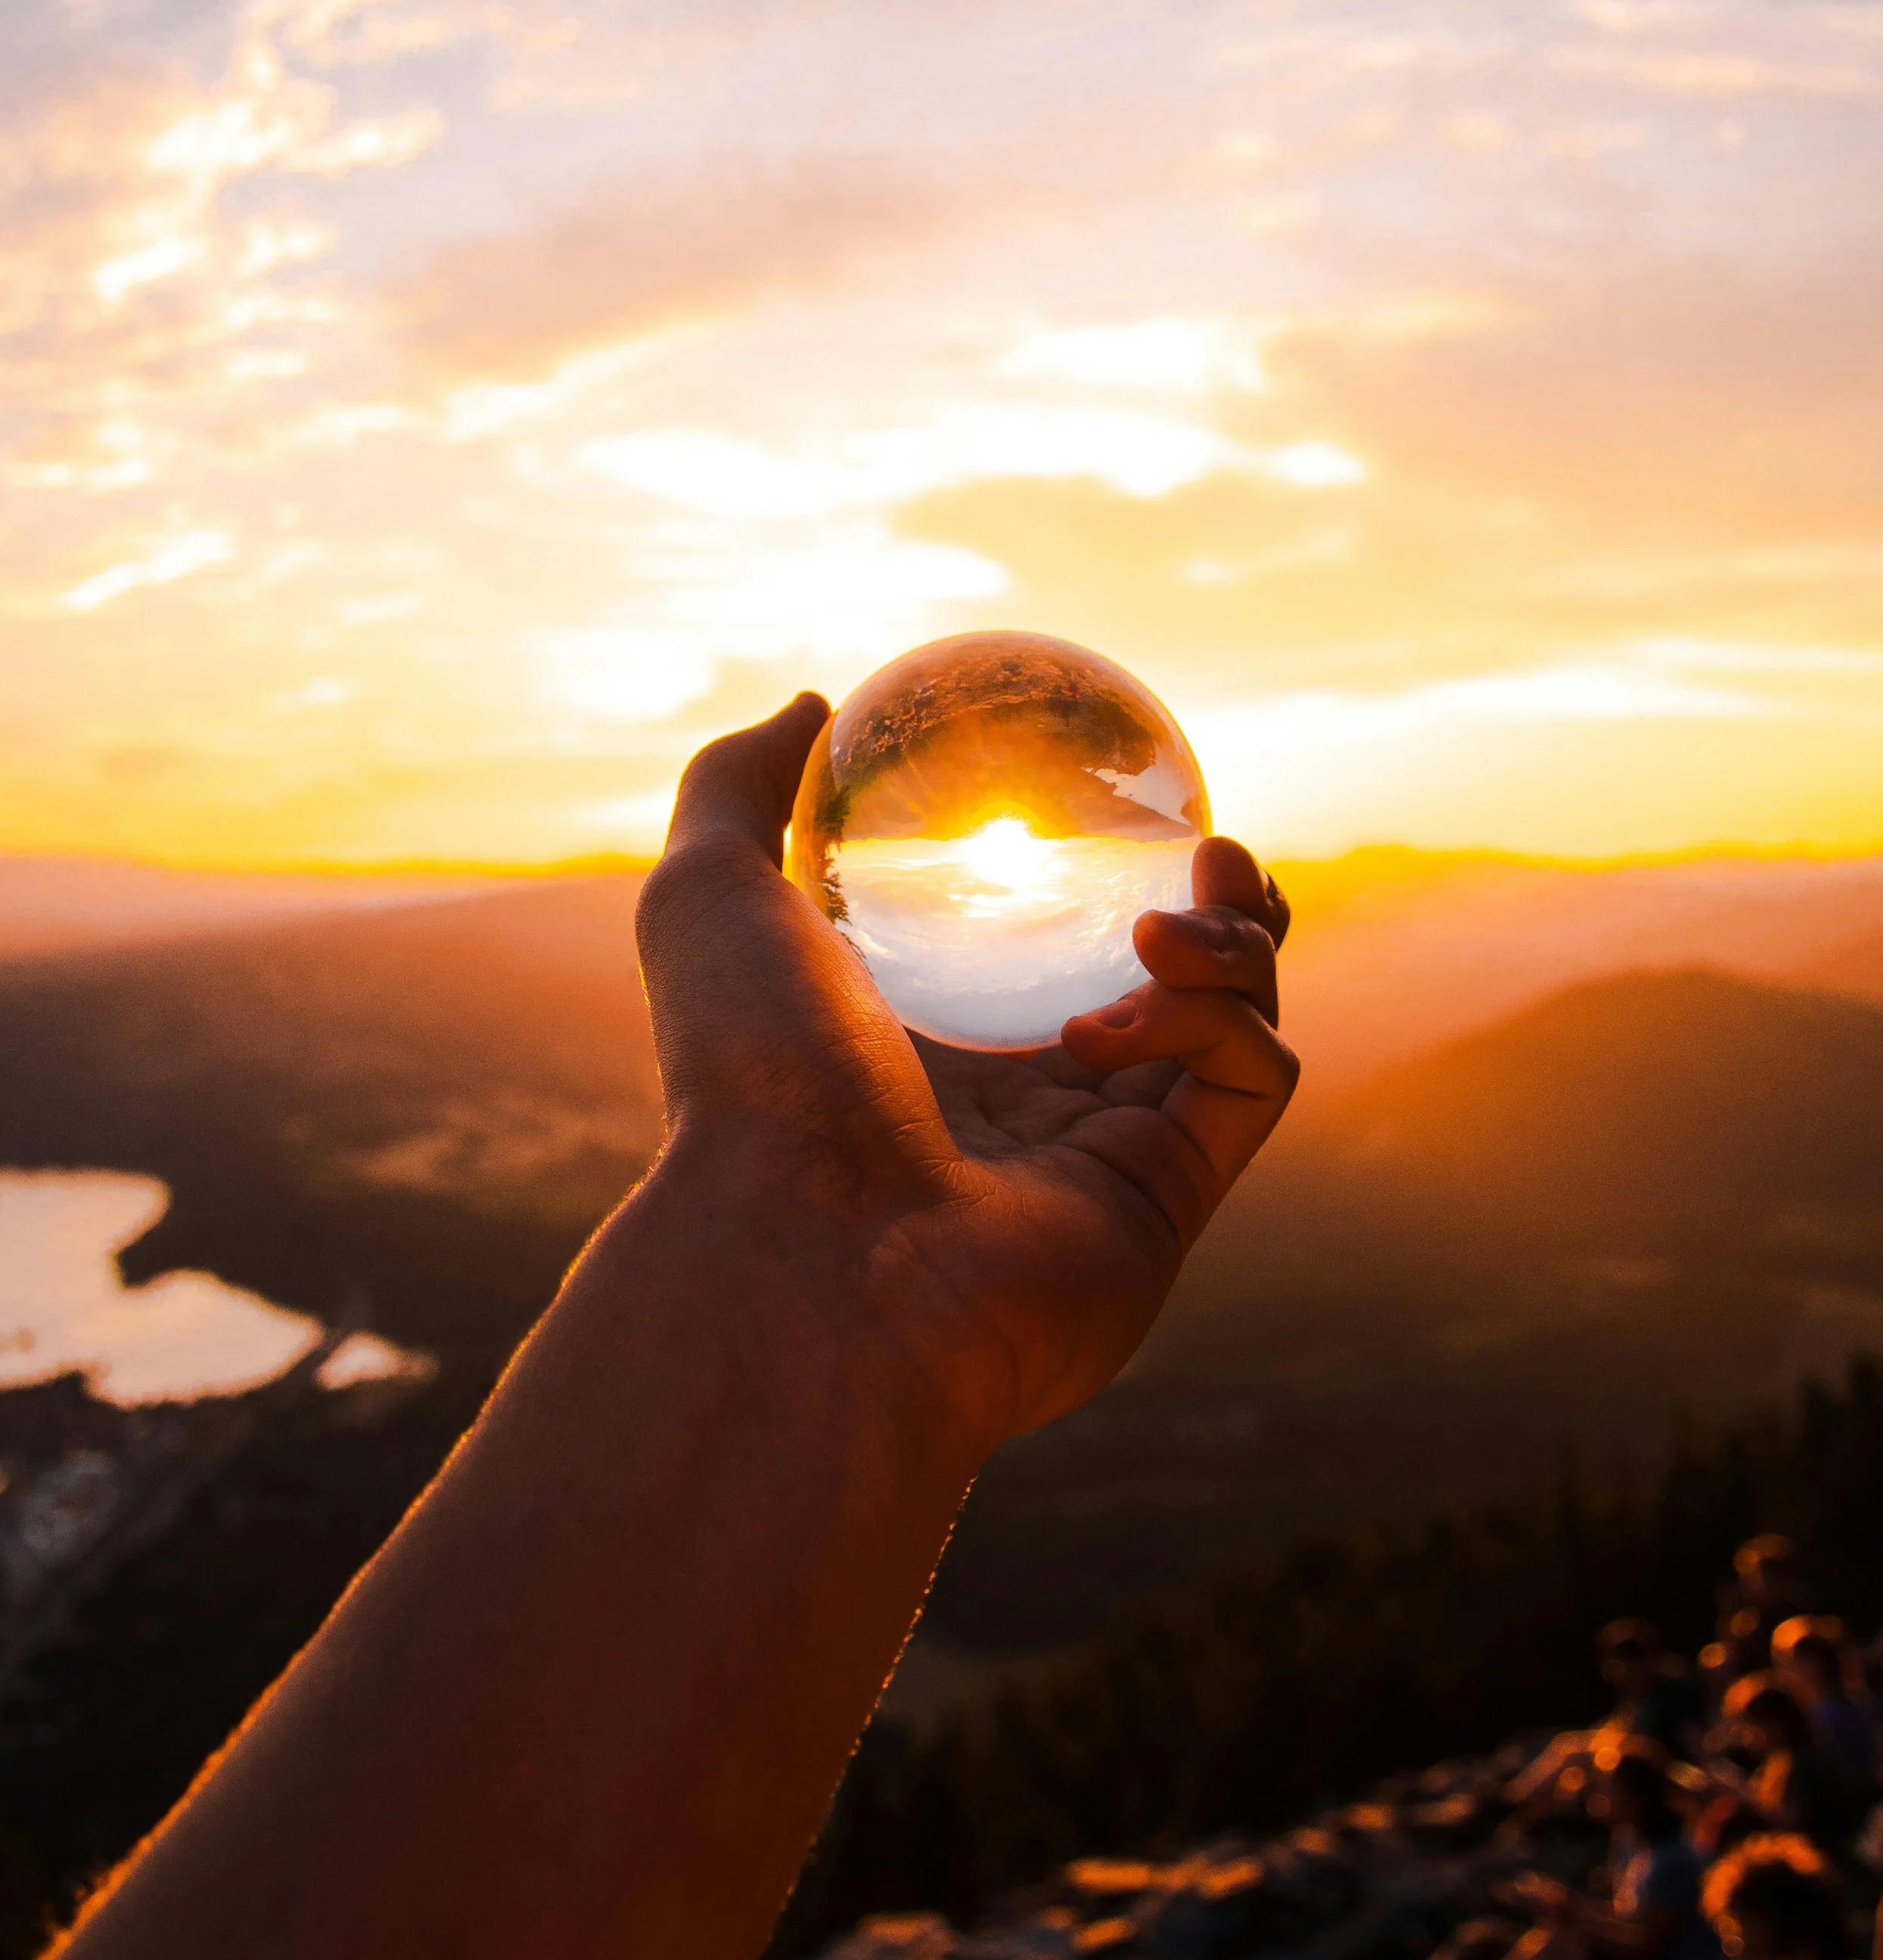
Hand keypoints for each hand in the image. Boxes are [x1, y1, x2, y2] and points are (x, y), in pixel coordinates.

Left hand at [635, 691, 1297, 1459]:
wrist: (809, 1254)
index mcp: (933, 1050)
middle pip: (1171, 987)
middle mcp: (1025, 1112)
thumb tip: (810, 704)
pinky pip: (1252, 1077)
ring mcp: (1102, 1163)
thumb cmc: (749, 1080)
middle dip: (1218, 910)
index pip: (1049, 951)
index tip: (1127, 799)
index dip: (1109, 871)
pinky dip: (1223, 1014)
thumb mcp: (707, 895)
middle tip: (1212, 852)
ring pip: (1232, 1025)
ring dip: (1232, 943)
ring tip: (1162, 925)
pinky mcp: (1165, 1201)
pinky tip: (1134, 995)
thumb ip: (740, 788)